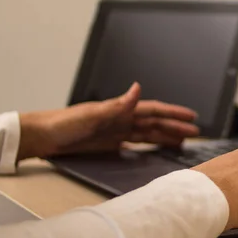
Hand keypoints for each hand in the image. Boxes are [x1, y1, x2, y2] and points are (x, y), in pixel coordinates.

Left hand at [17, 83, 198, 159]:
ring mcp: (116, 132)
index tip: (192, 117)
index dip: (173, 113)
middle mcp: (122, 119)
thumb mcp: (92, 113)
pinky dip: (149, 145)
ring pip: (148, 133)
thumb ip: (117, 104)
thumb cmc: (63, 123)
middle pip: (155, 123)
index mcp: (120, 110)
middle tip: (196, 133)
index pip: (153, 111)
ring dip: (166, 136)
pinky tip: (157, 149)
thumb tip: (138, 88)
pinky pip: (136, 144)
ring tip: (183, 141)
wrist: (42, 137)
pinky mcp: (109, 144)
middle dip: (176, 127)